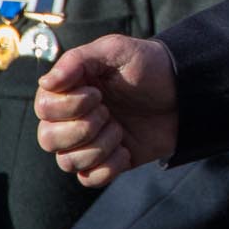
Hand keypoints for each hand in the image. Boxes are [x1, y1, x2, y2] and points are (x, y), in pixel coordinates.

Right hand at [33, 34, 177, 187]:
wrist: (185, 91)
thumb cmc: (148, 66)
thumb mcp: (116, 49)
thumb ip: (77, 60)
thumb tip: (46, 81)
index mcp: (68, 91)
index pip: (43, 108)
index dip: (68, 106)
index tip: (97, 93)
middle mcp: (71, 119)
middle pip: (47, 139)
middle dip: (82, 128)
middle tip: (109, 112)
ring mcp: (89, 142)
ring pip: (67, 162)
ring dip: (98, 147)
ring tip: (120, 129)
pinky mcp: (108, 161)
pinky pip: (89, 179)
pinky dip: (107, 168)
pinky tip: (126, 150)